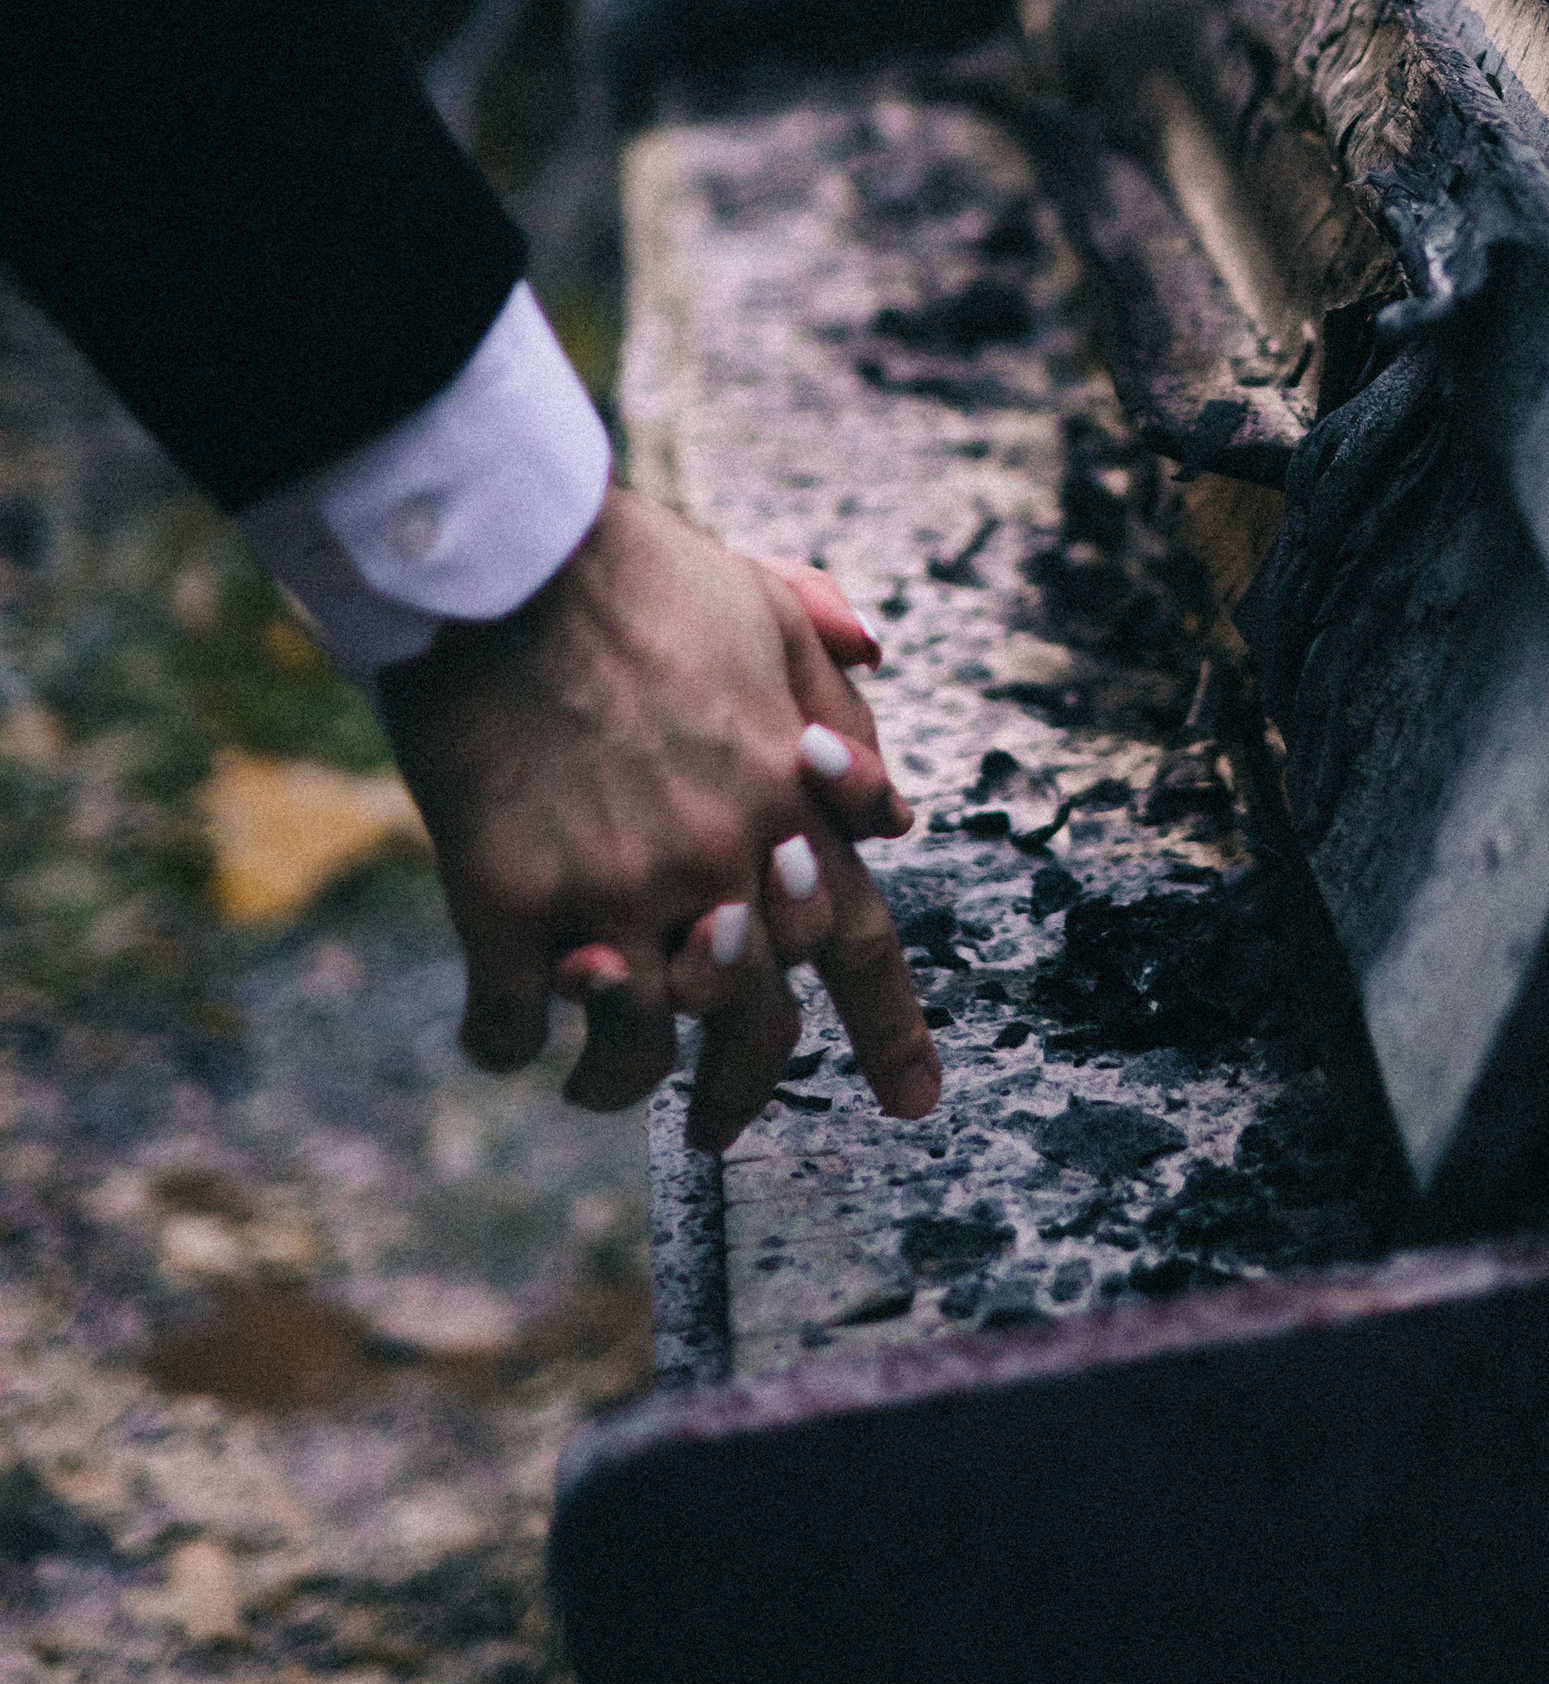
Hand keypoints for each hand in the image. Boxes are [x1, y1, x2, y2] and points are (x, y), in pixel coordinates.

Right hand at [376, 484, 940, 1146]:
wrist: (503, 554)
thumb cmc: (636, 570)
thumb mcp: (768, 609)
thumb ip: (836, 705)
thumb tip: (889, 803)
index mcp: (791, 798)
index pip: (861, 941)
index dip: (891, 1032)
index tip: (914, 1103)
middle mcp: (719, 861)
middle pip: (757, 1028)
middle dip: (743, 1095)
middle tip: (718, 1129)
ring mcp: (610, 888)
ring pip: (633, 1054)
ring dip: (618, 1083)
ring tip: (595, 1080)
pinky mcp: (503, 897)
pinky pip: (507, 1026)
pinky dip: (502, 1043)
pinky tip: (499, 1030)